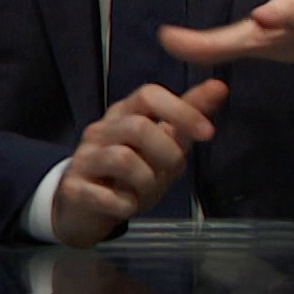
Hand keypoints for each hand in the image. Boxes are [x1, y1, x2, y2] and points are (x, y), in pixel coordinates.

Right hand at [51, 78, 227, 248]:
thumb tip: (220, 87)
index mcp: (124, 114)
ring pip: (123, 159)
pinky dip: (125, 205)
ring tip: (144, 192)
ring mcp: (85, 157)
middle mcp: (101, 130)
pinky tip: (125, 205)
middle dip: (166, 154)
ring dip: (146, 182)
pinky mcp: (73, 187)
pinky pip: (107, 196)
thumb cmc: (129, 174)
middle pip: (138, 126)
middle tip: (169, 172)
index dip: (181, 110)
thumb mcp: (162, 145)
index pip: (149, 95)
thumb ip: (187, 118)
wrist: (84, 206)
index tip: (208, 132)